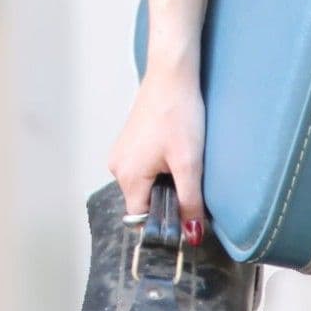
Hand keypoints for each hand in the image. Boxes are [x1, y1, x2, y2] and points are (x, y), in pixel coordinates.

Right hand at [107, 72, 206, 241]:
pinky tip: (176, 152)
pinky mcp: (130, 144)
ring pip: (146, 185)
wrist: (172, 75)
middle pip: (144, 202)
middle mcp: (117, 168)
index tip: (187, 216)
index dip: (166, 221)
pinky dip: (162, 169)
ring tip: (183, 162)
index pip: (143, 218)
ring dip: (166, 183)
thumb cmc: (178, 114)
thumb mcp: (189, 164)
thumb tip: (192, 236)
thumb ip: (190, 202)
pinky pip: (145, 169)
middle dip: (168, 199)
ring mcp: (121, 154)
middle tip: (190, 181)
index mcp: (127, 177)